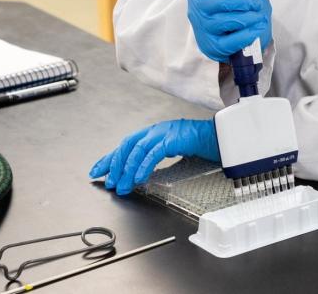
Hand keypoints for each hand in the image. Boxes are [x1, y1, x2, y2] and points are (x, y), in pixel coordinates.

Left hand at [89, 119, 219, 195]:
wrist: (220, 137)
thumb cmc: (199, 145)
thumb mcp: (171, 152)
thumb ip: (154, 159)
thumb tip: (138, 175)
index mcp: (153, 132)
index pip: (126, 145)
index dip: (110, 158)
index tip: (98, 171)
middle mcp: (155, 130)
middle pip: (127, 145)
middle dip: (115, 165)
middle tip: (109, 182)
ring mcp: (164, 133)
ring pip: (137, 150)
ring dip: (127, 170)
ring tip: (122, 186)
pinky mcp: (173, 139)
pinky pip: (153, 154)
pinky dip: (143, 167)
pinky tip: (138, 179)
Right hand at [186, 0, 272, 60]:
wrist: (245, 33)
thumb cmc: (240, 3)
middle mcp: (195, 9)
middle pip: (225, 0)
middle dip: (248, 0)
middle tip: (256, 3)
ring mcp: (203, 30)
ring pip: (231, 19)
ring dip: (251, 16)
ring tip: (257, 15)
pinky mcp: (213, 47)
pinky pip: (234, 39)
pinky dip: (249, 32)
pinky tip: (254, 28)